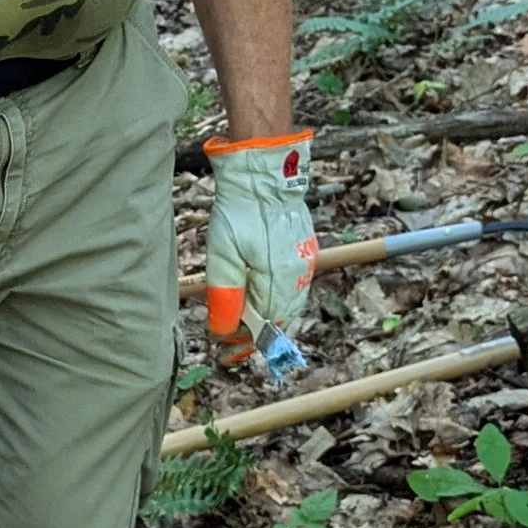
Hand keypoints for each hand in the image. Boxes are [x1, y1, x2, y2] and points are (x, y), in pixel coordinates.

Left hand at [203, 130, 315, 358]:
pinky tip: (260, 299)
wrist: (266, 173)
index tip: (225, 354)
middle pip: (279, 321)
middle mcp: (297, 278)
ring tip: (244, 326)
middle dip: (256, 336)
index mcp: (277, 281)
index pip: (262, 326)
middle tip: (230, 344)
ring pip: (289, 307)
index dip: (243, 344)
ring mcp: (304, 265)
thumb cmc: (241, 210)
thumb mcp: (223, 253)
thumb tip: (224, 331)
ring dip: (267, 320)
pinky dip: (277, 301)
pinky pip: (293, 289)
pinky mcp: (305, 252)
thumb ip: (225, 294)